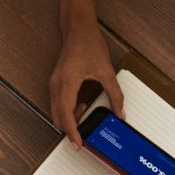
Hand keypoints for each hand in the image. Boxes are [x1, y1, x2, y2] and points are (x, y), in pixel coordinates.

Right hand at [50, 20, 120, 137]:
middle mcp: (56, 86)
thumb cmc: (88, 44)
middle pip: (58, 118)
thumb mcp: (106, 72)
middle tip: (84, 137)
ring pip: (56, 112)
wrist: (78, 29)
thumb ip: (115, 95)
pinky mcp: (56, 83)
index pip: (66, 116)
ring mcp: (54, 84)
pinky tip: (81, 104)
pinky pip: (58, 103)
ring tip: (86, 114)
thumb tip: (120, 112)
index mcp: (67, 85)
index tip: (78, 145)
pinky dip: (67, 110)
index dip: (72, 133)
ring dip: (69, 119)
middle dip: (70, 129)